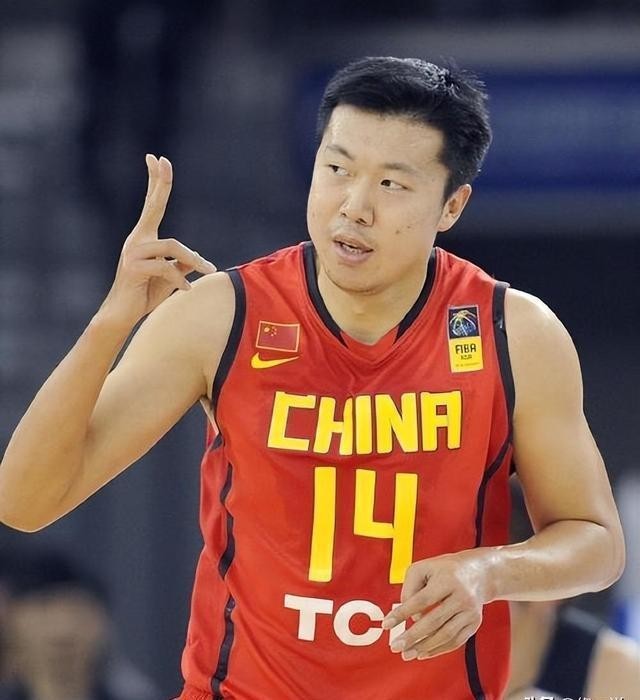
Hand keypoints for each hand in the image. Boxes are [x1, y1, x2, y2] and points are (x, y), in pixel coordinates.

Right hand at [99, 154, 216, 328]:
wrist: (122, 315)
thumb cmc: (145, 294)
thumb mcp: (170, 277)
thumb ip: (180, 264)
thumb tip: (194, 259)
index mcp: (145, 238)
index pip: (152, 205)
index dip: (156, 182)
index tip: (157, 159)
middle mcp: (137, 240)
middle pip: (153, 206)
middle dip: (160, 183)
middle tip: (162, 159)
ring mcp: (133, 252)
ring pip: (172, 246)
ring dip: (194, 260)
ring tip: (206, 271)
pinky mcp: (133, 267)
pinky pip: (166, 267)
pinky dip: (180, 280)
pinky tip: (185, 291)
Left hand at [381, 549, 493, 660]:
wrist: (480, 572)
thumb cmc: (444, 569)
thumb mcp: (424, 568)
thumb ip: (410, 588)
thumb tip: (408, 616)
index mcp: (447, 579)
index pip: (421, 600)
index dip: (402, 613)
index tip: (386, 624)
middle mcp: (461, 596)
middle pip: (434, 621)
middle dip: (412, 636)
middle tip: (395, 647)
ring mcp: (470, 611)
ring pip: (445, 634)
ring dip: (424, 647)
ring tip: (406, 654)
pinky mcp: (475, 623)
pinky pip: (456, 641)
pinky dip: (438, 649)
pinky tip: (423, 653)